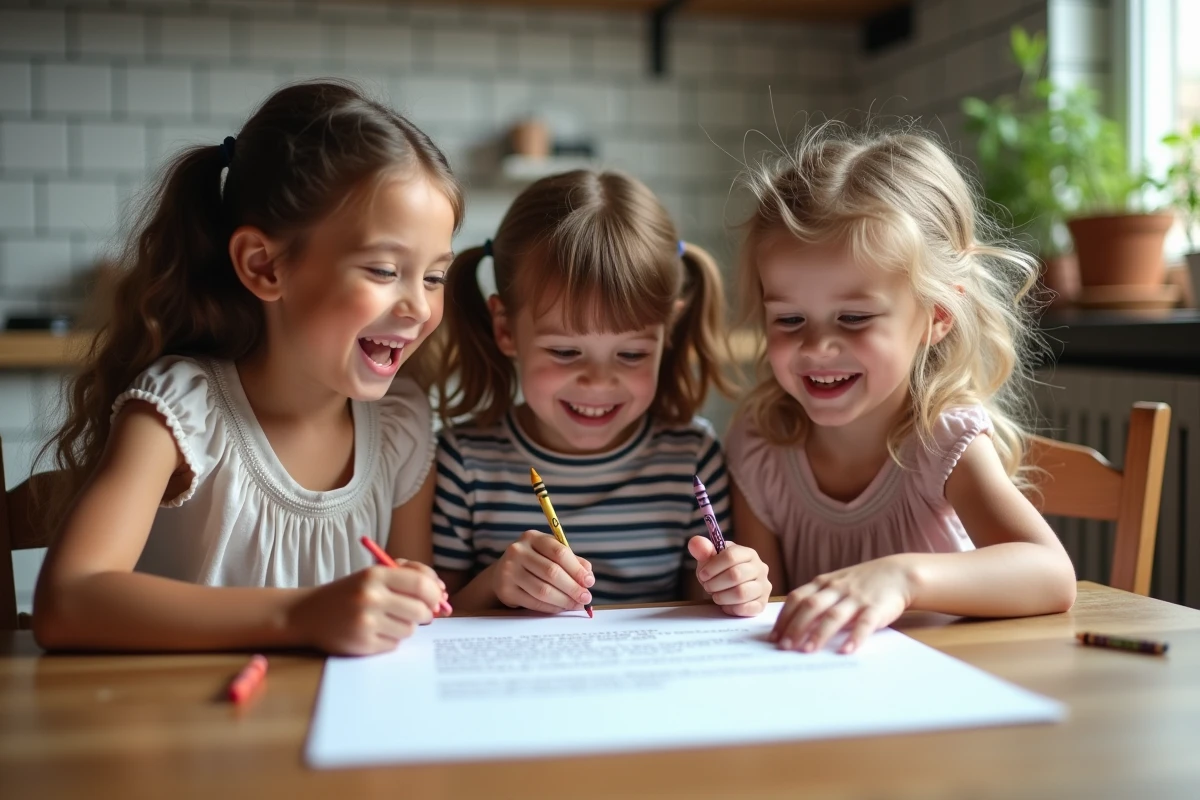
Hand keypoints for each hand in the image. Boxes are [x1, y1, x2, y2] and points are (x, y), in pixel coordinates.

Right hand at [290, 565, 444, 654]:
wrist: (308, 614)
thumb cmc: (350, 592)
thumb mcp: (375, 574)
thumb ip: (410, 575)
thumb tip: (441, 593)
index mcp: (375, 575)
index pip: (421, 584)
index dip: (435, 593)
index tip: (436, 598)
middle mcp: (370, 598)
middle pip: (421, 610)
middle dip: (424, 613)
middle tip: (415, 611)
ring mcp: (366, 623)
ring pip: (410, 629)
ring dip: (405, 626)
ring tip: (386, 619)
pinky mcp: (363, 645)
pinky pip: (395, 644)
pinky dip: (390, 639)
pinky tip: (374, 631)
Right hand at [491, 530, 593, 613]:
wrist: (502, 572)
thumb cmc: (534, 561)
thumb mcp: (550, 553)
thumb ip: (571, 561)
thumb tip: (588, 577)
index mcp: (532, 537)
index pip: (559, 552)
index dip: (577, 569)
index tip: (590, 582)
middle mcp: (517, 551)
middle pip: (552, 572)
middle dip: (573, 587)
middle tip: (586, 598)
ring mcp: (509, 571)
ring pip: (543, 590)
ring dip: (564, 600)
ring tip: (577, 605)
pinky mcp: (505, 590)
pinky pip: (534, 603)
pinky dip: (551, 608)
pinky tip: (561, 608)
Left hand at [689, 537, 770, 616]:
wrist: (728, 588)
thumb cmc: (719, 571)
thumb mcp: (709, 559)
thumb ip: (702, 549)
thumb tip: (696, 542)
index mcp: (748, 553)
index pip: (731, 556)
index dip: (713, 567)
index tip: (703, 574)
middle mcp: (760, 568)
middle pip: (735, 575)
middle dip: (715, 583)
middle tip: (707, 586)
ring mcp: (763, 587)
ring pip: (741, 593)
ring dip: (722, 596)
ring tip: (716, 596)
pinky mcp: (762, 604)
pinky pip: (745, 608)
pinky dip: (730, 608)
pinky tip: (725, 605)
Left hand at [770, 556, 914, 654]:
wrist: (897, 574)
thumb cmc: (861, 583)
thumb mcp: (835, 584)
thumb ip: (817, 599)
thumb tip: (792, 624)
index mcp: (823, 583)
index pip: (797, 599)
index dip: (784, 617)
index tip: (773, 636)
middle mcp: (837, 589)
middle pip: (811, 607)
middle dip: (795, 627)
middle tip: (784, 647)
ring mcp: (856, 598)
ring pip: (834, 615)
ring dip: (819, 634)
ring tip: (807, 651)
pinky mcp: (876, 608)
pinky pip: (864, 623)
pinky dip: (855, 637)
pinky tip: (847, 651)